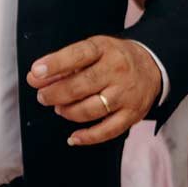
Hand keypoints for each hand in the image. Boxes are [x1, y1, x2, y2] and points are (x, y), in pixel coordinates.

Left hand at [27, 34, 161, 146]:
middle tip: (43, 97)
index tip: (36, 72)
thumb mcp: (93, 50)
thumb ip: (64, 64)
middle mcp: (117, 70)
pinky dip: (88, 137)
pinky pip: (108, 130)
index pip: (78, 54)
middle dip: (56, 93)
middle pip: (82, 85)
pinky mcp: (132, 114)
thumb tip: (35, 78)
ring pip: (92, 109)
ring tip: (59, 109)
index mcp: (105, 49)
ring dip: (69, 112)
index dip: (55, 64)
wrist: (152, 65)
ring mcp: (126, 94)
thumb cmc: (113, 58)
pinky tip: (74, 137)